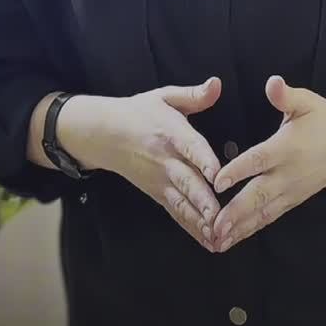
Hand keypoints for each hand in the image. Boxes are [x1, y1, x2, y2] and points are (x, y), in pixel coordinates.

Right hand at [100, 77, 223, 251]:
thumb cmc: (140, 112)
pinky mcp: (157, 194)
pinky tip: (209, 242)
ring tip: (218, 236)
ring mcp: (160, 180)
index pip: (189, 147)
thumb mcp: (164, 96)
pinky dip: (192, 228)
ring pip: (181, 203)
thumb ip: (193, 95)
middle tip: (220, 216)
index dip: (203, 160)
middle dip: (203, 200)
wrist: (104, 134)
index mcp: (170, 132)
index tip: (218, 174)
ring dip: (199, 221)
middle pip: (186, 181)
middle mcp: (165, 160)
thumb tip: (217, 83)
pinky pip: (176, 213)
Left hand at [210, 76, 325, 251]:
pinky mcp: (293, 200)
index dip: (238, 171)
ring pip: (263, 212)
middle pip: (259, 195)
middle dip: (235, 212)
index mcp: (287, 147)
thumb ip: (286, 95)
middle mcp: (288, 173)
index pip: (259, 160)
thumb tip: (272, 82)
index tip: (217, 182)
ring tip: (216, 242)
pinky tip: (233, 239)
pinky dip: (251, 229)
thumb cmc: (325, 119)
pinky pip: (270, 217)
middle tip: (213, 226)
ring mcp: (291, 190)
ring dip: (240, 228)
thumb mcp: (307, 102)